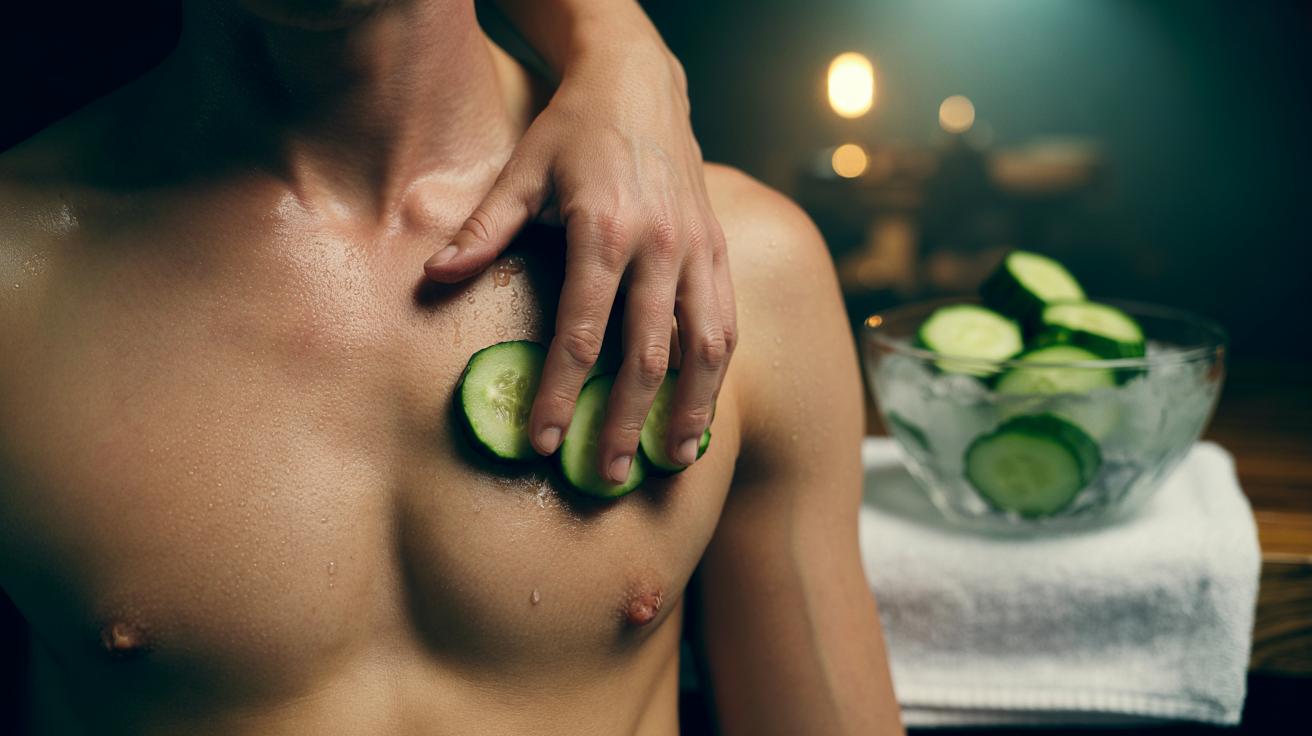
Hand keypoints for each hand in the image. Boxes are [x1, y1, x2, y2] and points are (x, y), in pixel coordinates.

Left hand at [424, 39, 735, 482]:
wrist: (640, 82)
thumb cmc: (573, 130)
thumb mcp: (519, 171)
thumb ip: (481, 231)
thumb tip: (433, 279)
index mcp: (605, 230)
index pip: (583, 332)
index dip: (564, 392)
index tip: (547, 441)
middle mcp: (660, 245)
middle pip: (648, 353)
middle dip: (627, 420)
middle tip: (609, 474)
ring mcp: (697, 249)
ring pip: (704, 345)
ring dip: (691, 407)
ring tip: (674, 458)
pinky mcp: (719, 249)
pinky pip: (725, 321)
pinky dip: (716, 370)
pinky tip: (702, 406)